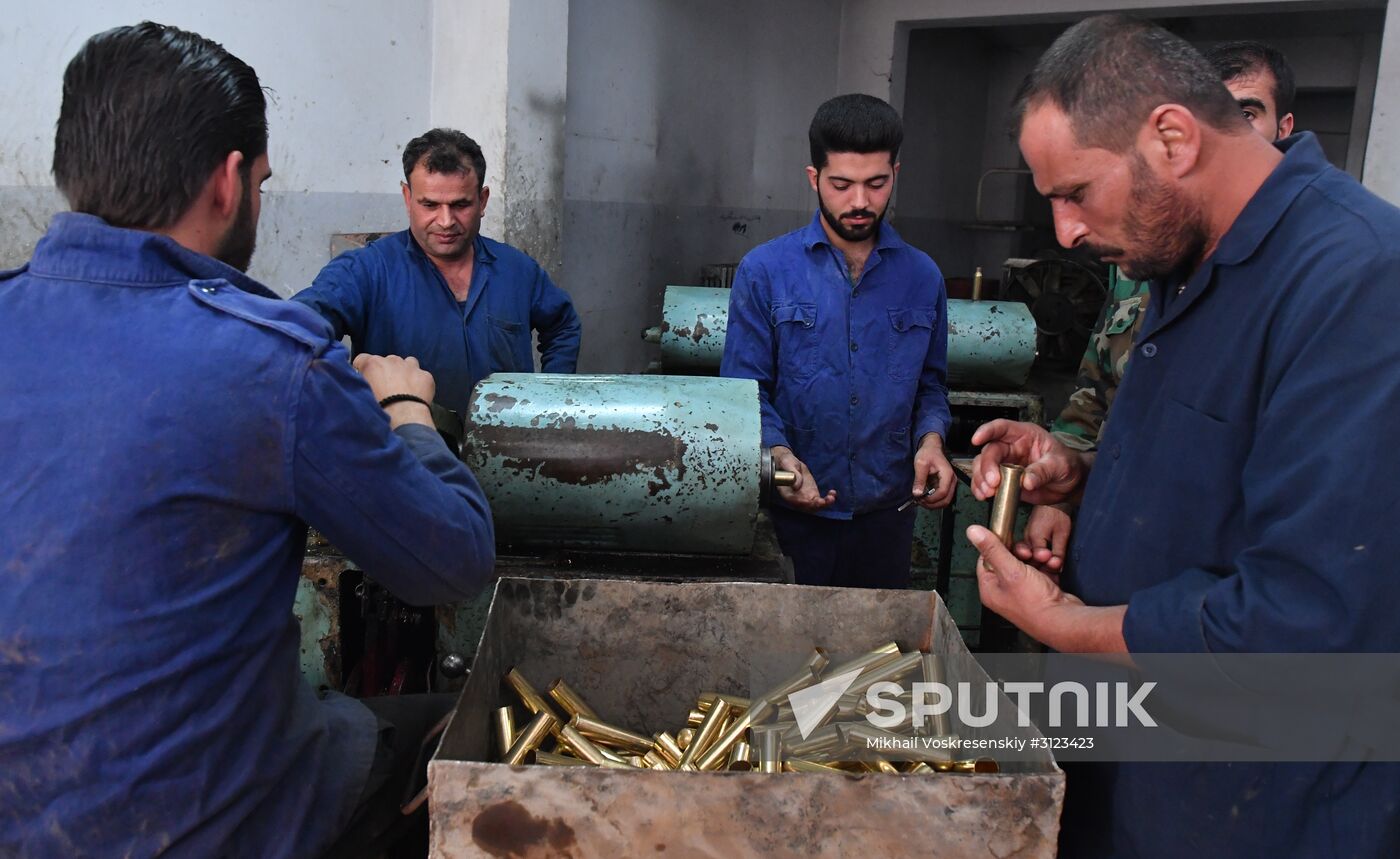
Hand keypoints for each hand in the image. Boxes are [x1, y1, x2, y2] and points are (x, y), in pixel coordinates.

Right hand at [353, 353, 434, 428]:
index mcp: (373, 364)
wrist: (403, 417)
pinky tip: (417, 394)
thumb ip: (361, 383)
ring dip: (405, 371)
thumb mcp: (361, 394)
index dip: (362, 369)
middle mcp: (392, 360)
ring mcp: (411, 366)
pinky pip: (422, 375)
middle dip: (386, 371)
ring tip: (404, 387)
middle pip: (387, 361)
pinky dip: (419, 382)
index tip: (365, 378)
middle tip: (387, 388)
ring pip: (407, 362)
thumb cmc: (379, 408)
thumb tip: (363, 382)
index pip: (362, 359)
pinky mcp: (425, 376)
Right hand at [771, 445, 835, 510]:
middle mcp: (796, 498)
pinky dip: (828, 500)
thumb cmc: (786, 463)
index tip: (810, 500)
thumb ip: (792, 474)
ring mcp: (805, 498)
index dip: (803, 502)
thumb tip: (796, 486)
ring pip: (815, 506)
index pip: (795, 501)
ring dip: (824, 504)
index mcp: (787, 493)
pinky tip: (832, 493)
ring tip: (831, 497)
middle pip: (806, 507)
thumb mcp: (788, 464)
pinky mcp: (813, 495)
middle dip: (816, 506)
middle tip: (823, 501)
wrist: (791, 463)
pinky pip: (821, 501)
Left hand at [912, 433, 955, 508]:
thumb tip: (917, 494)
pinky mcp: (946, 486)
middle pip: (946, 500)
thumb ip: (919, 479)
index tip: (920, 499)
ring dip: (933, 504)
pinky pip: (942, 498)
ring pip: (944, 501)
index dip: (931, 499)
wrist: (932, 448)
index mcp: (948, 475)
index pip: (942, 493)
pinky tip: (924, 498)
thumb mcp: (921, 464)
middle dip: (932, 504)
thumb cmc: (928, 453)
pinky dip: (933, 501)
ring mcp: (950, 484)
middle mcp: (952, 481)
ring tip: (921, 500)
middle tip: (919, 502)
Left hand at [967, 524, 1127, 652]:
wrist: (1064, 620)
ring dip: (1037, 557)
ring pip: (1027, 564)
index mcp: (990, 589)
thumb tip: (973, 532)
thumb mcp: (1010, 570)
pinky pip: (1041, 571)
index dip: (996, 547)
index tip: (1006, 538)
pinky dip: (1047, 566)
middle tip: (1028, 552)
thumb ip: (993, 549)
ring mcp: (1023, 592)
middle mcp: (1004, 592)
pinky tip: (1053, 565)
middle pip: (1007, 560)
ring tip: (1044, 558)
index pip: (986, 559)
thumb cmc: (1036, 605)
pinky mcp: (1040, 592)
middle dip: (1022, 552)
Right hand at [970, 419, 1086, 504]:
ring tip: (988, 493)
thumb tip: (1026, 481)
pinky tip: (984, 496)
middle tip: (993, 483)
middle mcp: (1011, 447)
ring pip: (982, 467)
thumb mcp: (1060, 465)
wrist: (1070, 485)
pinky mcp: (1004, 480)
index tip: (976, 439)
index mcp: (1024, 436)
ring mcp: (1005, 464)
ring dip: (981, 480)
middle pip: (990, 451)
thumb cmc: (1067, 466)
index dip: (987, 431)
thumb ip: (1043, 471)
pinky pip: (986, 482)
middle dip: (987, 467)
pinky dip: (981, 489)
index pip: (1002, 428)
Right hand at [1016, 504, 1072, 576]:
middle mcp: (1026, 539)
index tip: (1057, 565)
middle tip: (1053, 567)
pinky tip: (1045, 561)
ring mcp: (1025, 539)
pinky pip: (1030, 552)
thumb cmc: (1057, 515)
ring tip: (1049, 565)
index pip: (1038, 558)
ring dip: (1038, 563)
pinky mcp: (1027, 538)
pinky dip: (1036, 558)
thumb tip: (1057, 567)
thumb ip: (1058, 552)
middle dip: (1041, 566)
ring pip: (1029, 557)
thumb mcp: (1062, 534)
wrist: (1052, 503)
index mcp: (1034, 538)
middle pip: (1030, 560)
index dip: (1048, 564)